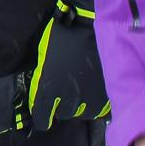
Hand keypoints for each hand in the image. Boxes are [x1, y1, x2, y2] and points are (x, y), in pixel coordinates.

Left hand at [0, 0, 109, 139]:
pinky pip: (101, 109)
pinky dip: (97, 101)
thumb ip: (40, 74)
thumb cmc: (64, 34)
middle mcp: (68, 103)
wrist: (95, 25)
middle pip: (63, 114)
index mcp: (47, 93)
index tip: (44, 112)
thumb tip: (36, 86)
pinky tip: (96, 88)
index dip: (42, 116)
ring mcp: (89, 102)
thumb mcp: (43, 53)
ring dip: (81, 103)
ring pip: (82, 112)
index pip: (41, 120)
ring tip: (83, 87)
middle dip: (62, 104)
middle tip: (66, 89)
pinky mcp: (108, 99)